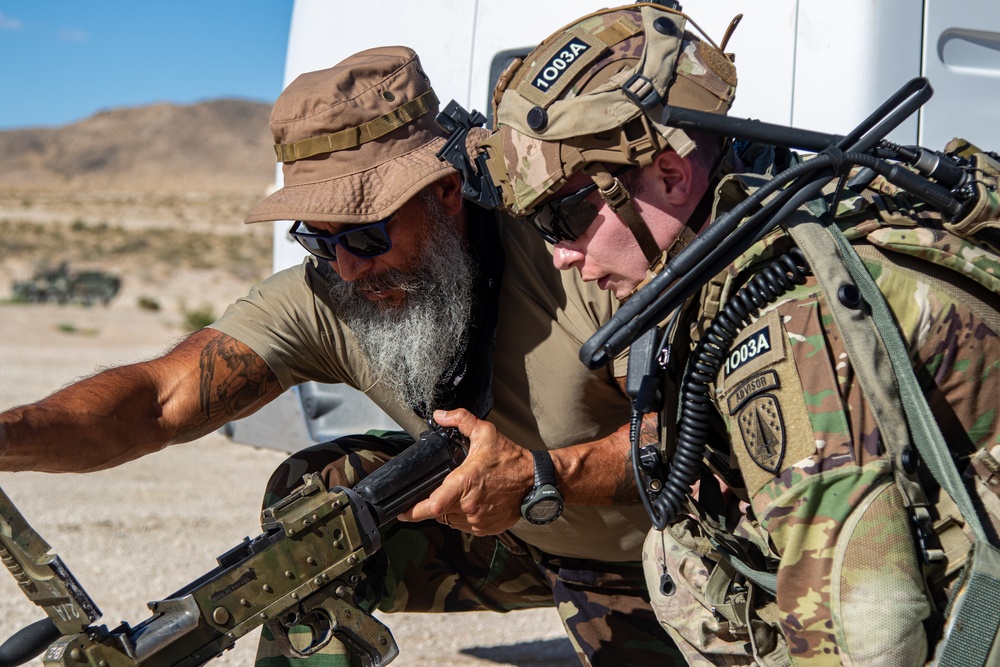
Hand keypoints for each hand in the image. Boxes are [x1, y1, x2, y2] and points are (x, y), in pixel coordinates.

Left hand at [398, 408, 533, 534]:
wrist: (535, 481)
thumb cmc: (511, 459)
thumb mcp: (485, 433)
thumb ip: (460, 420)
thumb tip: (439, 415)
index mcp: (465, 483)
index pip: (432, 506)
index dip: (413, 512)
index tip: (401, 511)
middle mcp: (469, 505)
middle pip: (438, 512)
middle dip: (435, 502)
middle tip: (440, 489)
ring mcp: (478, 520)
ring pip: (450, 520)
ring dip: (449, 510)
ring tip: (461, 494)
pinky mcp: (486, 529)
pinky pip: (464, 526)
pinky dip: (462, 517)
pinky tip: (472, 502)